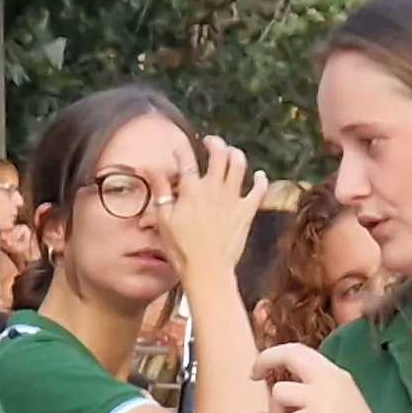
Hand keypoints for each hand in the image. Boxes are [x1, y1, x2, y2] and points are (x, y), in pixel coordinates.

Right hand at [156, 135, 268, 290]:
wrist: (208, 270)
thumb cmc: (182, 249)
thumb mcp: (164, 220)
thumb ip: (160, 191)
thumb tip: (151, 169)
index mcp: (191, 189)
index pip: (186, 159)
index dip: (181, 149)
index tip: (179, 148)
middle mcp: (214, 188)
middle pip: (218, 153)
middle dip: (214, 143)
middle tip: (210, 142)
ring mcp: (232, 198)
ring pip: (239, 164)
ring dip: (236, 154)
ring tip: (231, 153)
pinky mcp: (247, 211)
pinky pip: (259, 190)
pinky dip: (260, 180)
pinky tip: (259, 176)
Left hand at [255, 344, 395, 412]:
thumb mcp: (342, 405)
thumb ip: (319, 391)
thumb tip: (289, 385)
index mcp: (338, 374)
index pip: (299, 349)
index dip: (274, 354)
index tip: (260, 369)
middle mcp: (332, 379)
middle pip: (288, 354)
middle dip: (265, 362)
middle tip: (253, 378)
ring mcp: (326, 399)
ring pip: (280, 393)